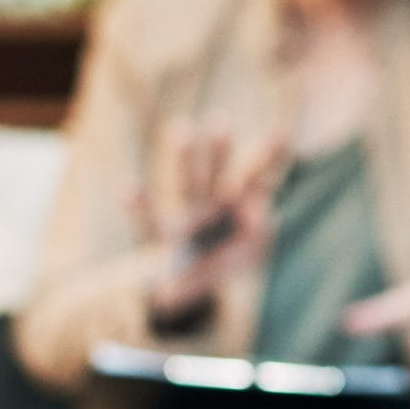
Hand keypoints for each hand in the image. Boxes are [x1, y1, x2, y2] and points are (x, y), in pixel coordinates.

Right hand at [134, 124, 282, 330]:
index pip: (257, 177)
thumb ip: (260, 231)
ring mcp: (186, 218)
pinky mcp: (161, 236)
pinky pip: (148, 220)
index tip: (282, 133)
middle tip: (220, 122)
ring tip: (180, 128)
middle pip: (217, 173)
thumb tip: (261, 210)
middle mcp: (212, 202)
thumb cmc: (226, 262)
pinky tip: (127, 187)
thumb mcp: (252, 253)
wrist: (191, 286)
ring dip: (184, 160)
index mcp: (239, 204)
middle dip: (220, 151)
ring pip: (186, 186)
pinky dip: (137, 205)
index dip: (270, 157)